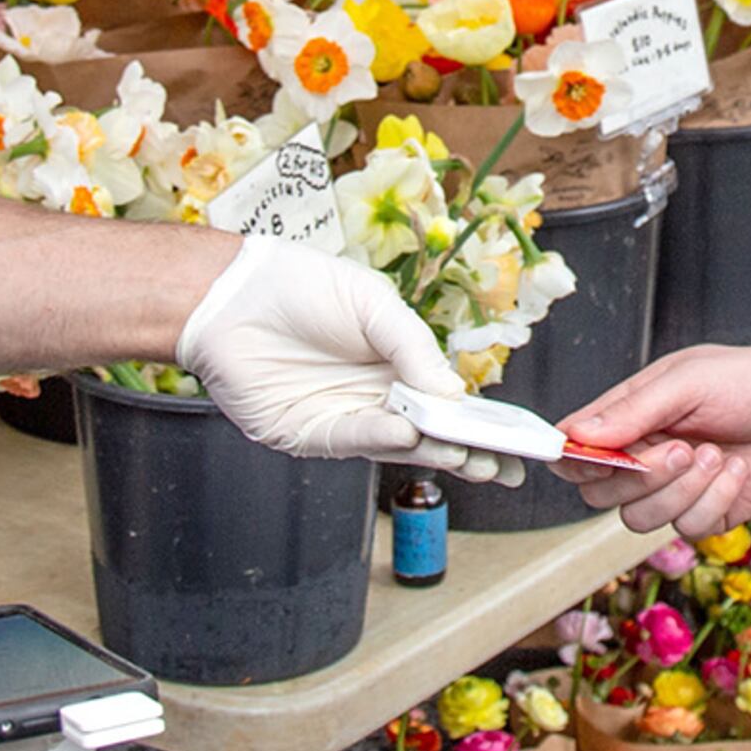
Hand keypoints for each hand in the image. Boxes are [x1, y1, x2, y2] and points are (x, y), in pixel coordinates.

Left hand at [173, 236, 518, 483]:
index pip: (450, 404)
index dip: (483, 423)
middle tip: (505, 464)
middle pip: (432, 435)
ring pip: (398, 448)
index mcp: (397, 366)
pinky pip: (351, 442)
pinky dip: (380, 440)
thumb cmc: (301, 287)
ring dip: (434, 454)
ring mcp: (343, 419)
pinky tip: (407, 435)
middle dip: (470, 451)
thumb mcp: (375, 305)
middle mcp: (374, 398)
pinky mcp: (307, 435)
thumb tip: (455, 394)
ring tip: (470, 456)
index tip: (519, 439)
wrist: (230, 293)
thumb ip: (415, 348)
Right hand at [557, 342, 750, 537]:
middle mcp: (646, 454)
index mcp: (630, 415)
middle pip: (600, 493)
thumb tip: (575, 435)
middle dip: (640, 478)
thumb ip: (631, 411)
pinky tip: (739, 471)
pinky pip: (688, 529)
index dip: (575, 461)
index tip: (597, 458)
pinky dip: (716, 500)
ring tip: (719, 455)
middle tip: (683, 448)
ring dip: (682, 490)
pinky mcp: (709, 512)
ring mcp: (676, 488)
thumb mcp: (688, 382)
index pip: (575, 450)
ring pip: (639, 519)